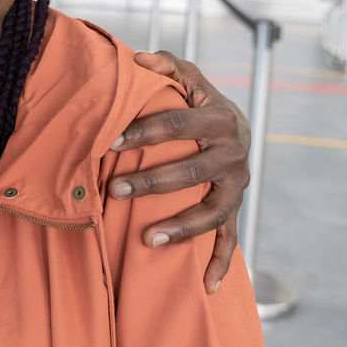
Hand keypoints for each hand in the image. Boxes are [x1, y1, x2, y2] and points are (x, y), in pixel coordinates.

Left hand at [110, 50, 250, 292]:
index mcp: (218, 118)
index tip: (110, 141)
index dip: (144, 132)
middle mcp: (233, 153)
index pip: (177, 125)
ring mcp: (236, 185)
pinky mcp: (235, 208)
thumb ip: (165, 64)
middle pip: (190, 172)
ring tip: (145, 239)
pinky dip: (222, 264)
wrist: (236, 126)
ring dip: (180, 228)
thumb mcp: (187, 77)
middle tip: (113, 189)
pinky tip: (206, 287)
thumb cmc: (198, 100)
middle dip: (150, 182)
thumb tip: (138, 59)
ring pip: (211, 211)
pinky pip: (230, 239)